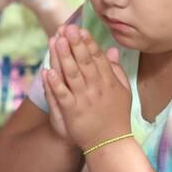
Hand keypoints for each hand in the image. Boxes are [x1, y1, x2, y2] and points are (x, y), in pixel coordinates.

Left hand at [45, 25, 131, 150]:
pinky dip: (55, 84)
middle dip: (75, 44)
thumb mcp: (123, 91)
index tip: (81, 30)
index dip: (88, 43)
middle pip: (84, 62)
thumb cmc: (117, 116)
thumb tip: (112, 50)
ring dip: (64, 57)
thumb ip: (116, 70)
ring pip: (72, 74)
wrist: (111, 143)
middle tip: (68, 28)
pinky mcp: (73, 111)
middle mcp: (96, 87)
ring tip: (56, 41)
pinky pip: (63, 95)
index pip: (97, 58)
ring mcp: (84, 99)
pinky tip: (48, 72)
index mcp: (108, 81)